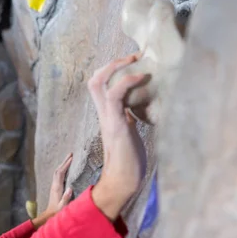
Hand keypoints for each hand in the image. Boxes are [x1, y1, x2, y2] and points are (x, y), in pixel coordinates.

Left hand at [31, 153, 73, 228]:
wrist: (49, 215)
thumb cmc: (57, 212)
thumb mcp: (62, 207)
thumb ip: (66, 198)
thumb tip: (70, 188)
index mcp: (57, 188)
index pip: (61, 173)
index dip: (65, 165)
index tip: (71, 158)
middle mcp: (54, 185)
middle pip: (58, 170)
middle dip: (64, 161)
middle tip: (70, 153)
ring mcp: (54, 186)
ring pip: (57, 172)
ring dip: (62, 164)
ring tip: (69, 158)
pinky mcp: (55, 187)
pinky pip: (58, 175)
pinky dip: (62, 169)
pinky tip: (66, 168)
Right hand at [87, 55, 147, 217]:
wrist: (123, 181)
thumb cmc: (129, 161)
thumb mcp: (129, 132)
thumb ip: (127, 118)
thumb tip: (134, 108)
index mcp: (107, 115)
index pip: (100, 86)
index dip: (112, 70)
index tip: (133, 62)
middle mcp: (103, 114)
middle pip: (94, 79)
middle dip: (111, 63)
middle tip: (133, 56)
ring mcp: (108, 118)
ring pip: (98, 82)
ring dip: (117, 66)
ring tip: (136, 59)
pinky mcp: (116, 124)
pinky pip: (115, 94)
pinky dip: (127, 80)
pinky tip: (142, 76)